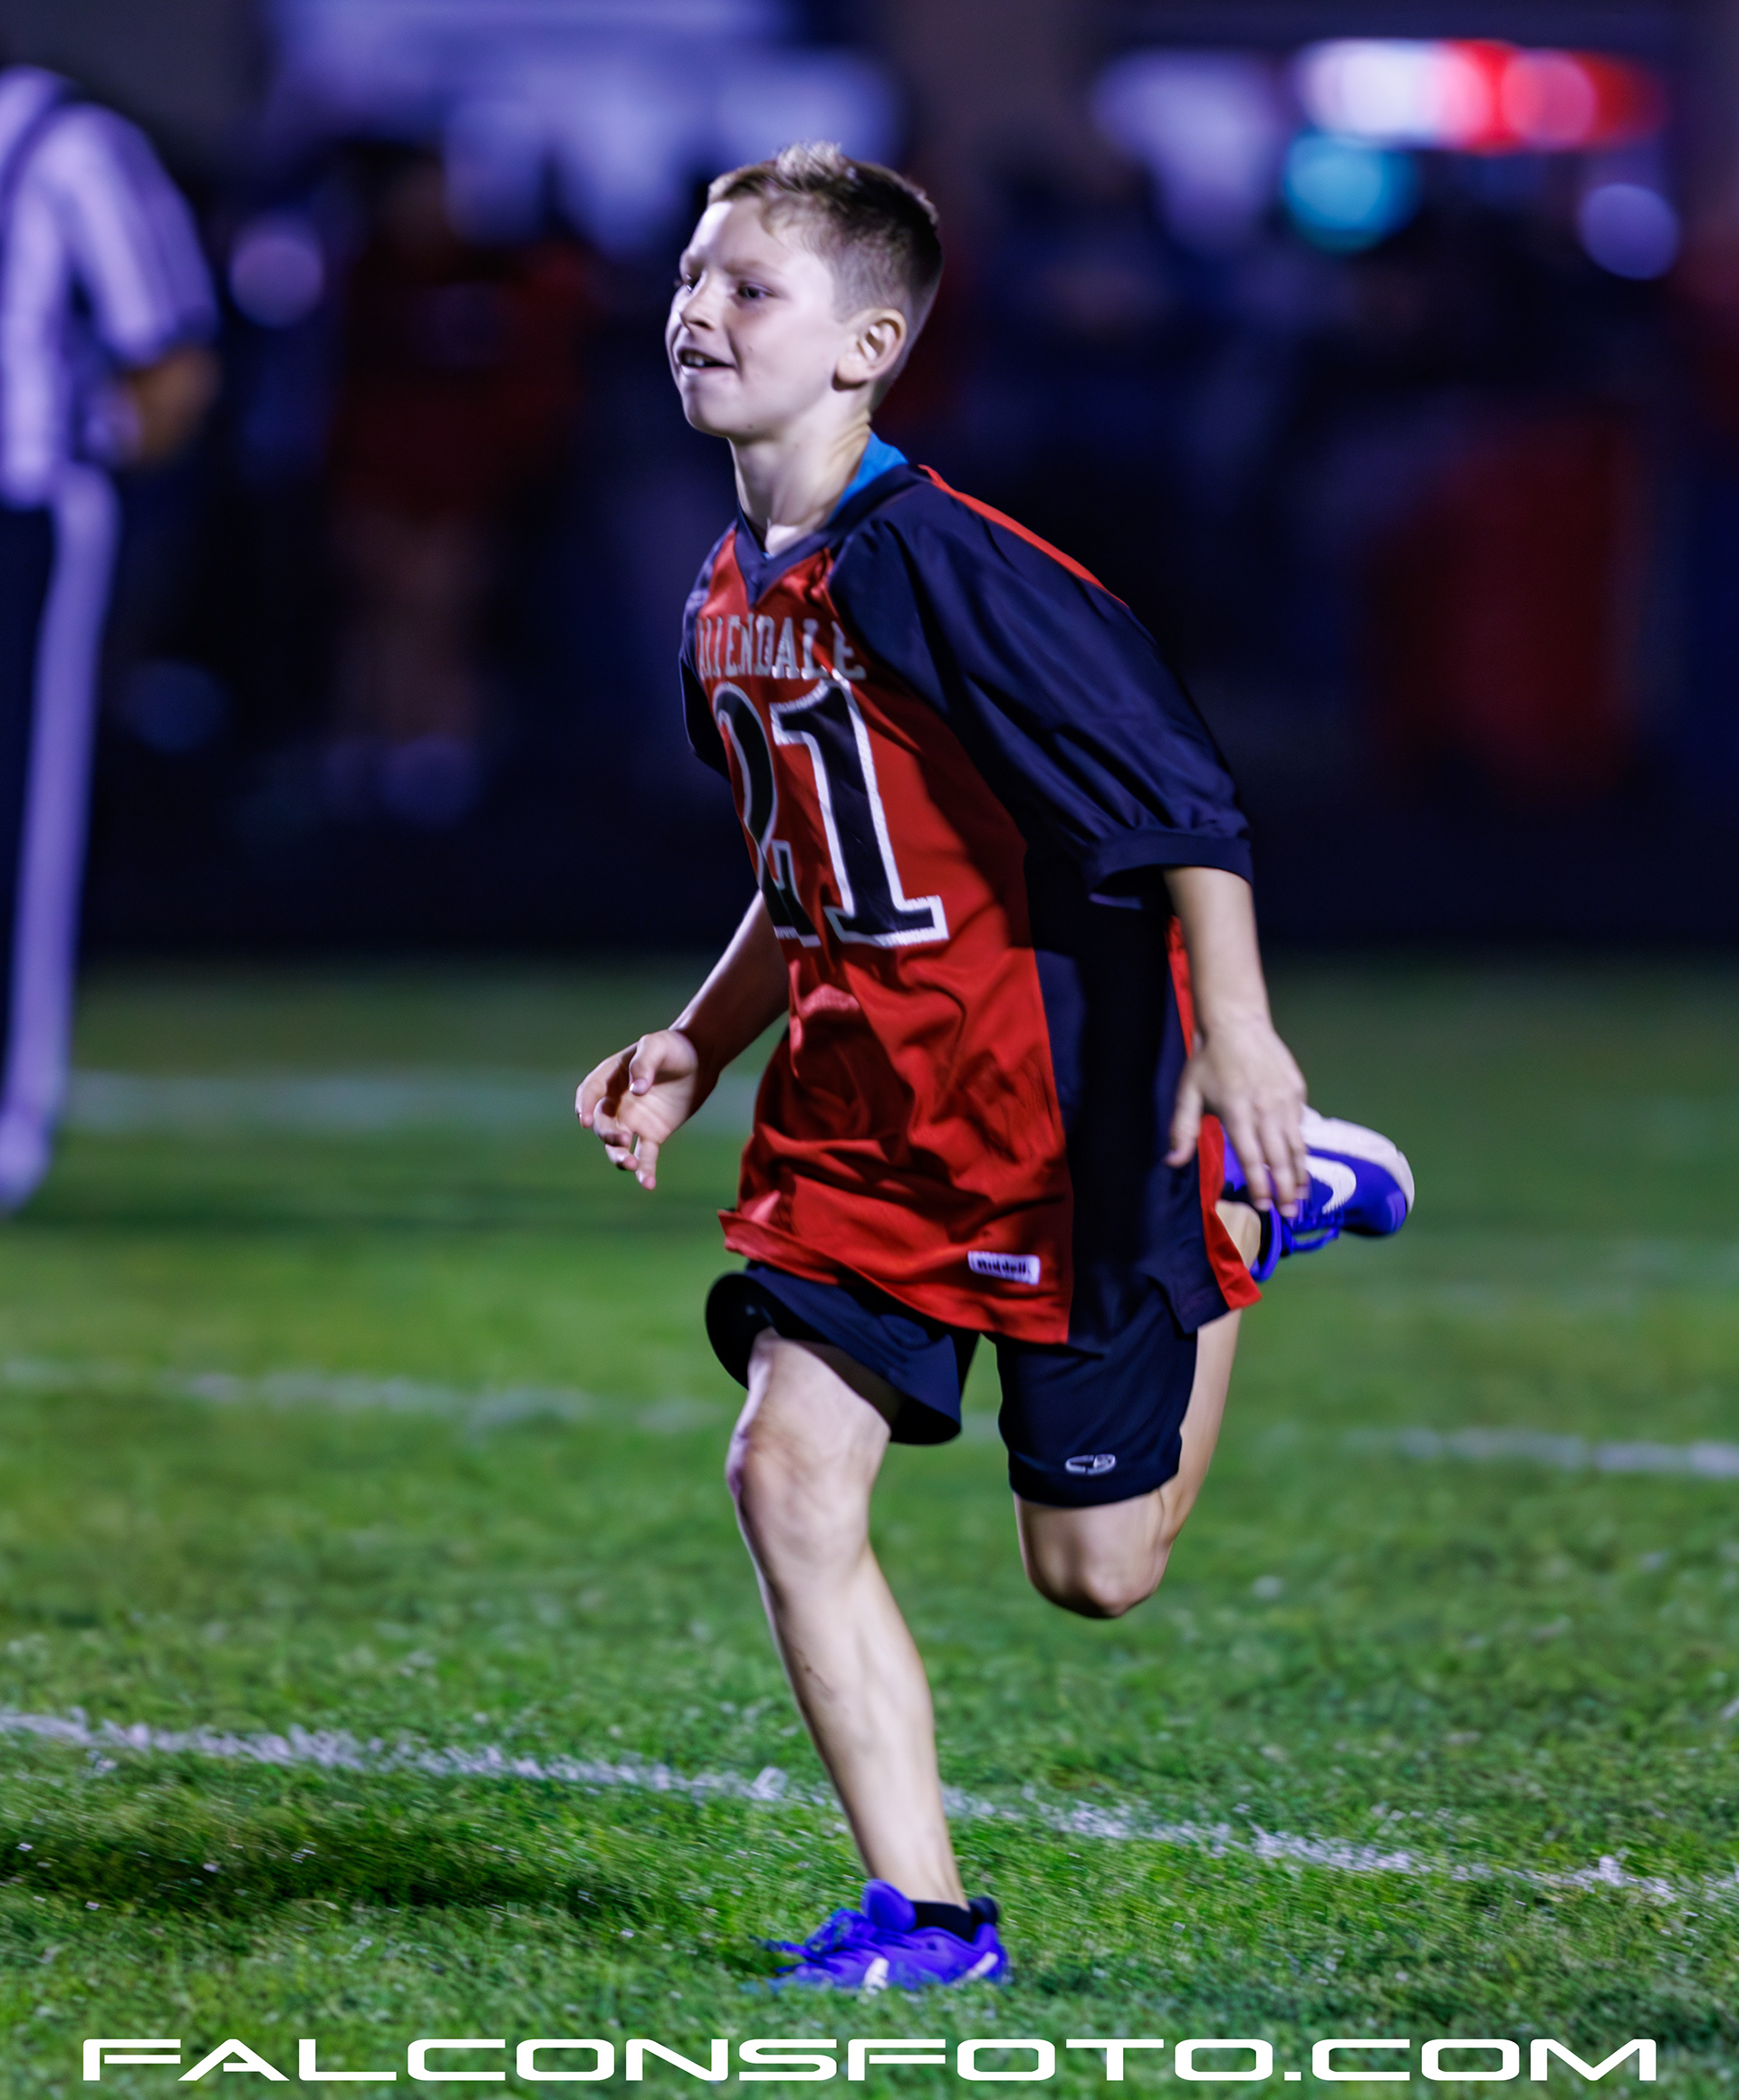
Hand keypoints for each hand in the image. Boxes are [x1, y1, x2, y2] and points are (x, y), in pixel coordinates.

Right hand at [575, 1029, 712, 1190]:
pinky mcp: (652, 1135)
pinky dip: (645, 1171)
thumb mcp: (656, 1046)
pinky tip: (648, 1185)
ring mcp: (633, 1121)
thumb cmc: (673, 1047)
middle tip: (622, 1140)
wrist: (701, 1059)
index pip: (590, 1093)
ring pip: (617, 1146)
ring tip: (631, 1165)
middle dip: (607, 1135)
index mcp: (611, 1078)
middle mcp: (616, 1103)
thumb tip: (637, 1090)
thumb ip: (644, 1065)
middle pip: (602, 1124)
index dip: (585, 1107)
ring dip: (619, 1157)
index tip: (586, 1121)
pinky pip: (645, 1156)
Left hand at [1166, 1012, 1308, 1214]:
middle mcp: (1266, 1110)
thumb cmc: (1208, 1061)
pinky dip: (1301, 1147)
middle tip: (1289, 1214)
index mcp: (1238, 1113)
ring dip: (1300, 1173)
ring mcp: (1286, 1100)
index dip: (1260, 1184)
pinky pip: (1300, 1125)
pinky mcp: (1298, 1091)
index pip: (1252, 1158)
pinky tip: (1299, 1162)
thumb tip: (1172, 1162)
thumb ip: (1183, 1130)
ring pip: (1297, 1145)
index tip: (1264, 1206)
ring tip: (1300, 1195)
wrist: (1238, 1024)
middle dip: (1286, 1189)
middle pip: (1280, 1158)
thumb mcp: (1188, 1094)